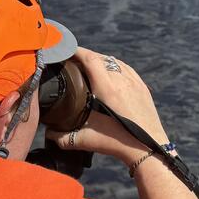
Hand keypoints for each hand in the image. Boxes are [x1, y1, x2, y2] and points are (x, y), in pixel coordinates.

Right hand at [45, 48, 170, 165]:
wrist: (150, 149)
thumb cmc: (118, 143)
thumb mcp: (88, 140)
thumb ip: (64, 138)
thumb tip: (49, 135)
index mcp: (107, 88)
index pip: (90, 59)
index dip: (76, 51)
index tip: (65, 50)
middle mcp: (121, 80)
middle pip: (101, 58)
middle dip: (86, 56)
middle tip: (73, 60)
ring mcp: (134, 82)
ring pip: (114, 62)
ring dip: (101, 60)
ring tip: (89, 66)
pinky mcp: (143, 88)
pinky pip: (127, 69)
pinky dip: (115, 66)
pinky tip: (110, 72)